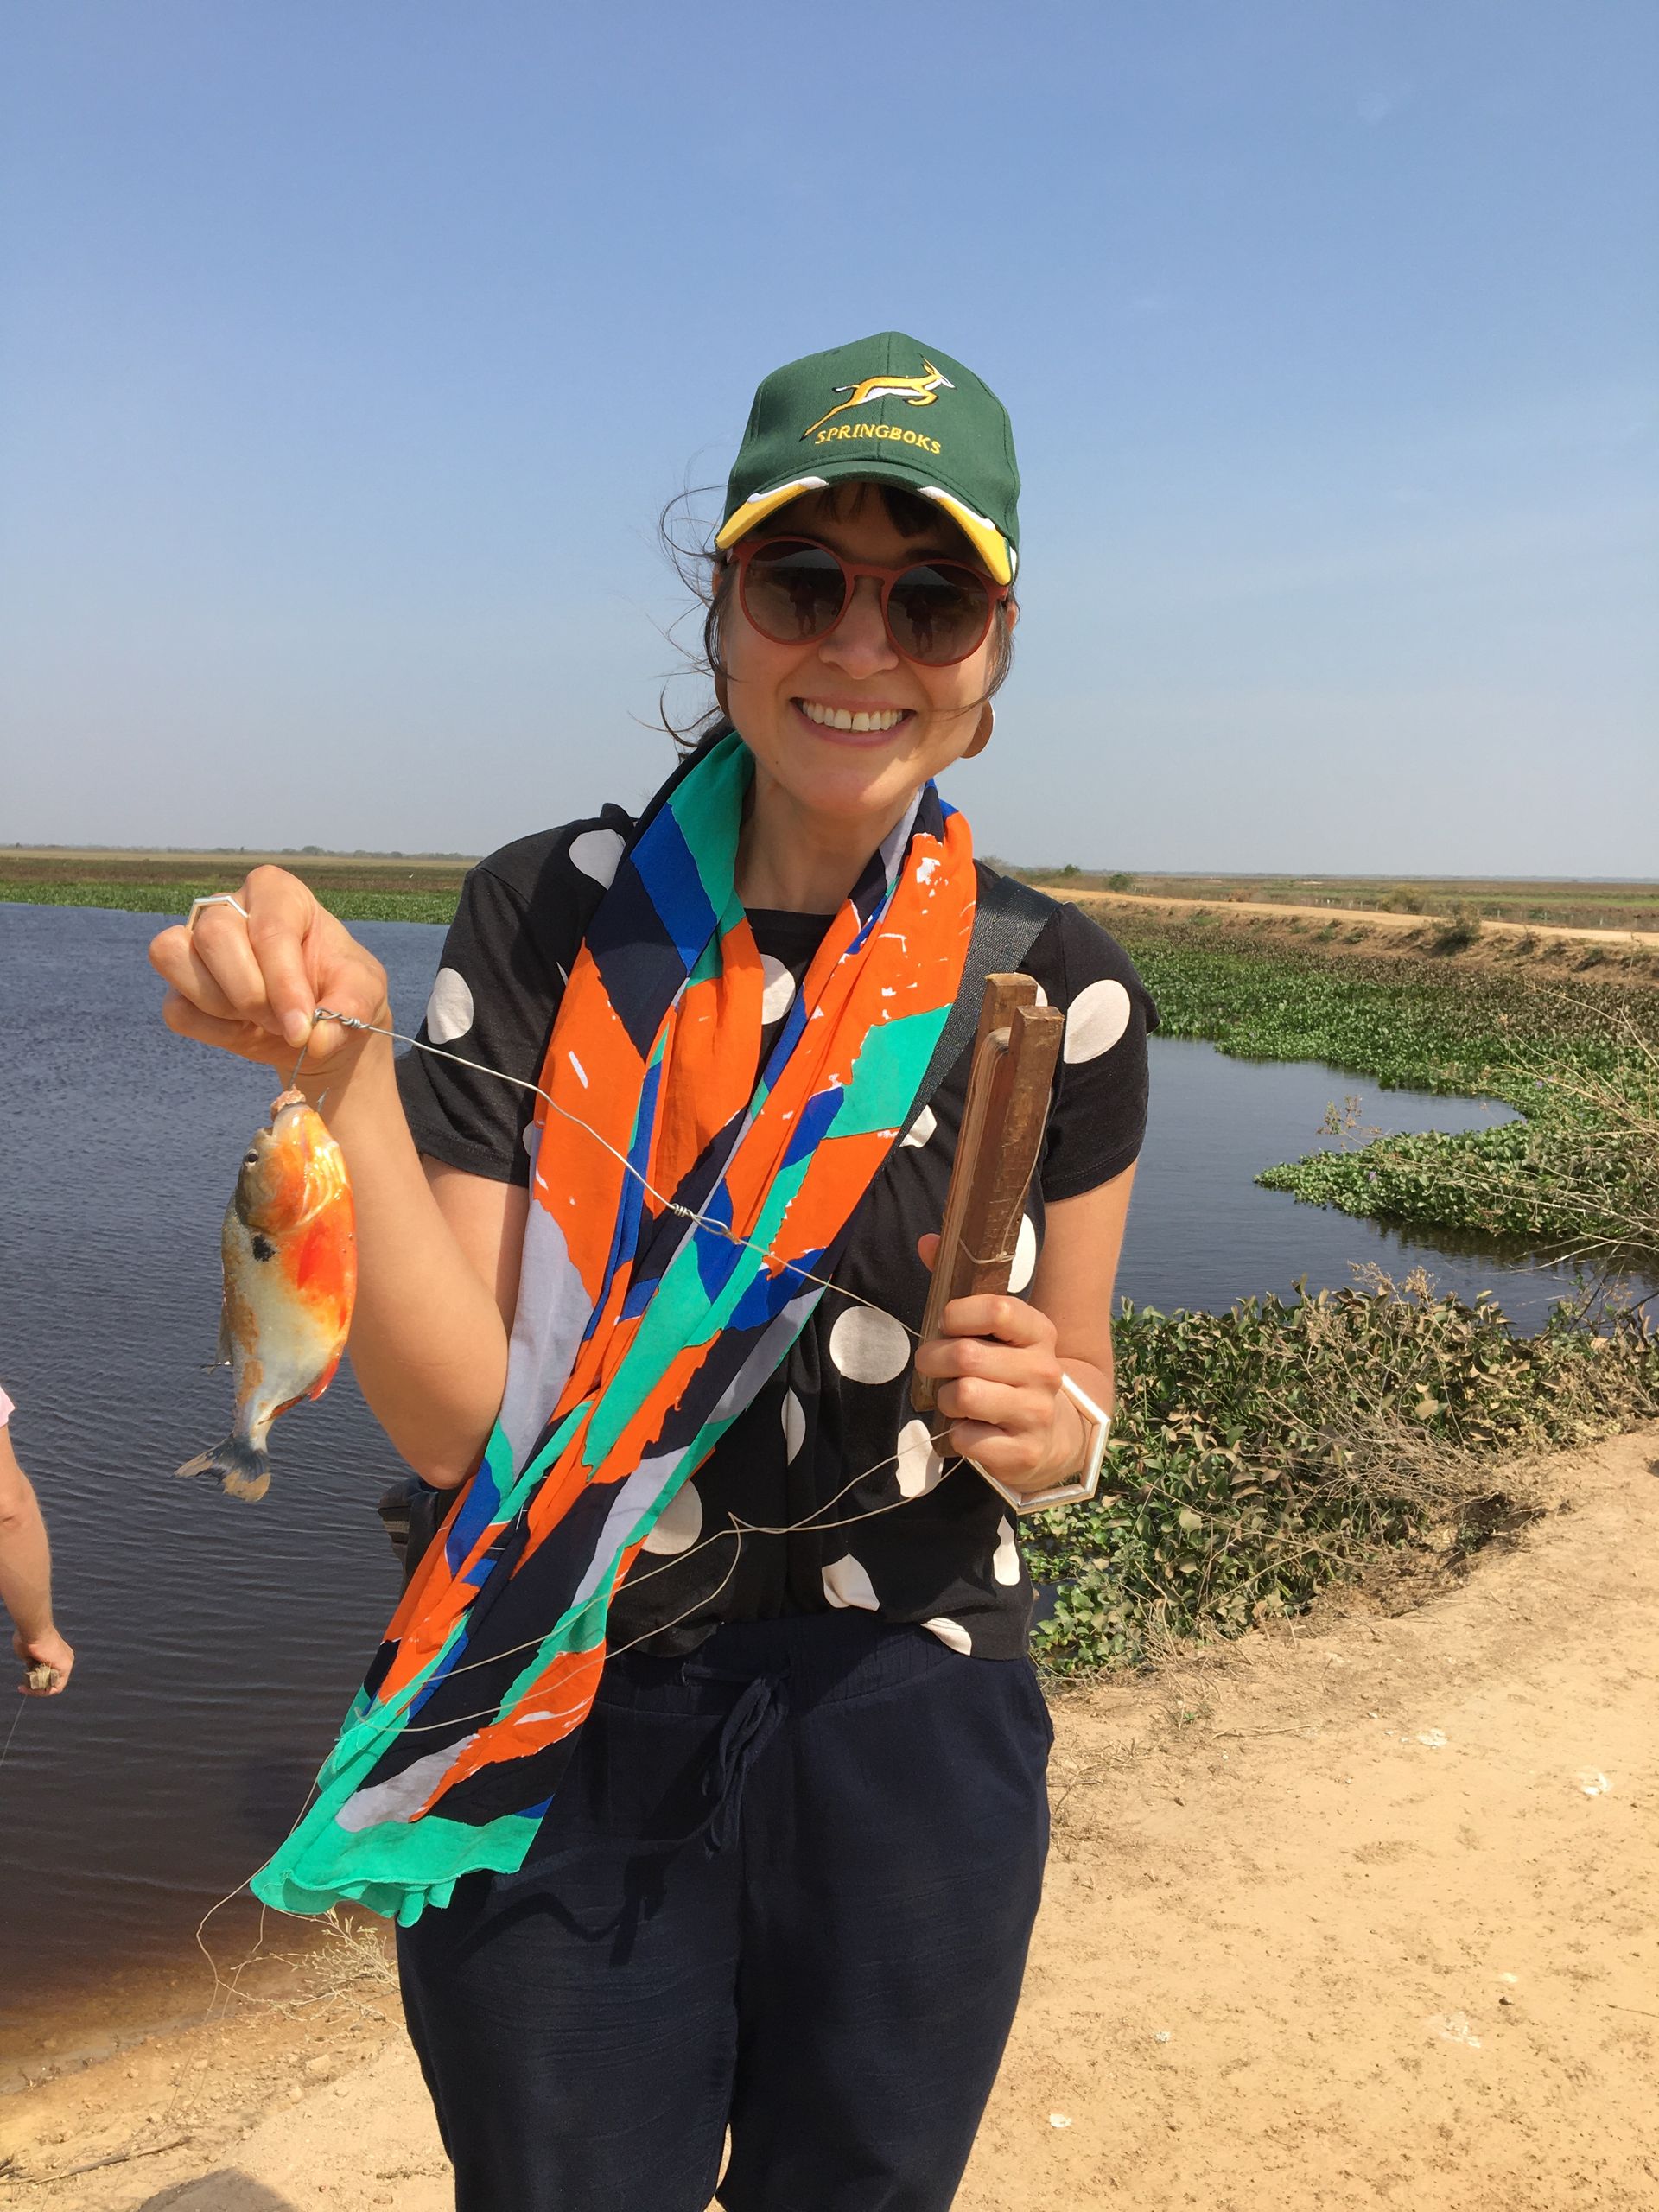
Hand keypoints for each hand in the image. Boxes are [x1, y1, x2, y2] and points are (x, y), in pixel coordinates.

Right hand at [14, 1625, 73, 1694]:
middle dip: (37, 1686)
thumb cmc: (28, 1637)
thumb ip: (32, 1663)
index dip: (37, 1682)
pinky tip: (29, 1688)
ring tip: (25, 1687)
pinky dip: (42, 1691)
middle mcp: (66, 1658)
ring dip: (38, 1689)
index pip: (51, 1674)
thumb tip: (32, 1670)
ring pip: (55, 1685)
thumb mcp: (29, 1654)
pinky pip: (57, 1687)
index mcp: (58, 1653)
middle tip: (24, 1686)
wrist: (34, 1629)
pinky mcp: (66, 1666)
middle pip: (53, 1680)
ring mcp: (67, 1662)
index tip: (23, 1684)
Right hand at [148, 867, 390, 1078]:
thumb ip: (349, 1010)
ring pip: (174, 958)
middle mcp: (229, 906)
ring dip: (222, 1006)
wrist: (318, 1025)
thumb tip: (318, 1038)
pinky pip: (176, 1008)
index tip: (302, 1027)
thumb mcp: (364, 995)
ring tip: (262, 1019)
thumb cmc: (340, 991)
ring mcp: (195, 941)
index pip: (269, 929)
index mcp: (278, 892)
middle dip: (251, 994)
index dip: (284, 983)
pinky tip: (241, 1028)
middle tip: (284, 1023)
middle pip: (214, 936)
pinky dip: (211, 1030)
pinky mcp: (179, 982)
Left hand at [912, 1235, 1081, 1497]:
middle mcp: (1045, 1370)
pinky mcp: (1024, 1451)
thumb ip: (960, 1285)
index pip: (998, 1308)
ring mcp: (1037, 1412)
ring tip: (953, 1399)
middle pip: (965, 1355)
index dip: (958, 1313)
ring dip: (944, 1398)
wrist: (1053, 1435)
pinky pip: (966, 1438)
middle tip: (932, 1365)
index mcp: (1039, 1332)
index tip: (946, 1323)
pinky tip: (969, 1429)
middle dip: (933, 1359)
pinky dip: (956, 1434)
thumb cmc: (1010, 1372)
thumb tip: (927, 1240)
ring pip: (963, 1396)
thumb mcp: (996, 1331)